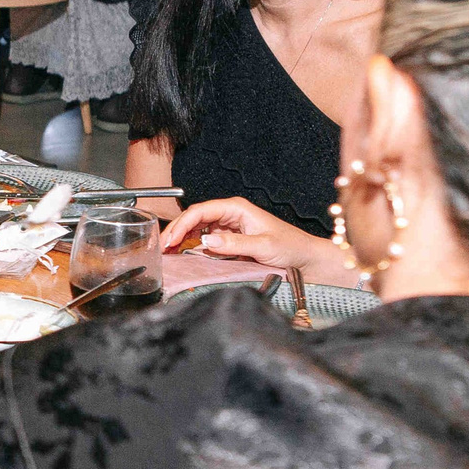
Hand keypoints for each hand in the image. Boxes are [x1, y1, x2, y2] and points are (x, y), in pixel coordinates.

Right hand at [161, 197, 353, 284]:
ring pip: (197, 229)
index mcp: (236, 208)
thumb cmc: (291, 247)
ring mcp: (229, 227)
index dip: (181, 225)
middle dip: (175, 231)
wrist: (306, 260)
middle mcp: (230, 215)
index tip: (169, 240)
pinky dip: (191, 246)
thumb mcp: (262, 245)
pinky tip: (183, 254)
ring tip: (167, 252)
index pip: (200, 211)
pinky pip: (205, 240)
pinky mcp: (230, 240)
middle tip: (161, 248)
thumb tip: (205, 241)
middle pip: (194, 218)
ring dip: (181, 239)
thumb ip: (233, 244)